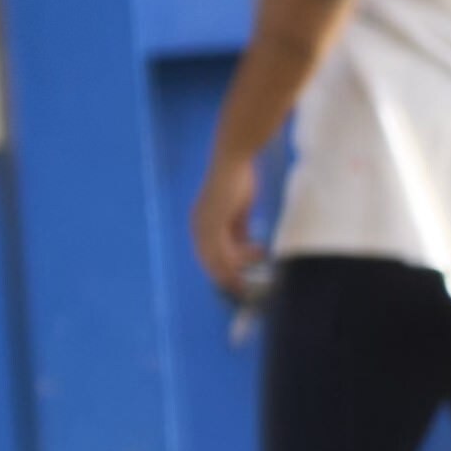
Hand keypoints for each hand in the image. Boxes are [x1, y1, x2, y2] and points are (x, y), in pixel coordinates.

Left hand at [190, 150, 271, 302]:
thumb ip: (238, 228)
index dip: (224, 269)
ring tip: (250, 278)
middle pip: (210, 262)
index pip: (210, 254)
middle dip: (227, 277)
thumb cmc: (238, 179)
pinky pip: (223, 250)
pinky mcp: (213, 223)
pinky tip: (252, 263)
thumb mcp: (239, 209)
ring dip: (235, 271)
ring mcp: (204, 225)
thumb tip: (244, 244)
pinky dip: (237, 261)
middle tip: (243, 289)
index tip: (239, 279)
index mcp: (201, 224)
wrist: (234, 160)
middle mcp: (198, 227)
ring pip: (217, 259)